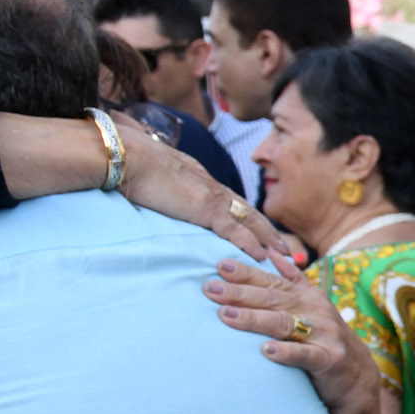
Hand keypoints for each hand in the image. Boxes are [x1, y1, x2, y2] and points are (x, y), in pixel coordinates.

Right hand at [117, 119, 282, 260]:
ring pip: (251, 222)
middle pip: (250, 213)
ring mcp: (212, 197)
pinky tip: (262, 256)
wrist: (127, 156)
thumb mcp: (153, 174)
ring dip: (270, 241)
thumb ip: (161, 182)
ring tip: (285, 257)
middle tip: (287, 250)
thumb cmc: (132, 162)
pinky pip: (235, 230)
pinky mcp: (205, 208)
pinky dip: (251, 244)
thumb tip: (152, 187)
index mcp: (201, 179)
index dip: (250, 218)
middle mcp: (213, 187)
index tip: (264, 232)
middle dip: (270, 233)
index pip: (233, 202)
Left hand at [206, 254, 386, 413]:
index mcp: (308, 297)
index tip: (220, 265)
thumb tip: (274, 254)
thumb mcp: (313, 307)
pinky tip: (266, 351)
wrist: (358, 378)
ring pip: (284, 324)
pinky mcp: (330, 360)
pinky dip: (287, 352)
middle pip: (273, 299)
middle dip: (240, 293)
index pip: (273, 281)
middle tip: (210, 289)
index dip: (248, 272)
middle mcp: (316, 311)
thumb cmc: (325, 340)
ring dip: (254, 319)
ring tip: (226, 316)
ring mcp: (325, 334)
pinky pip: (306, 355)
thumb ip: (294, 281)